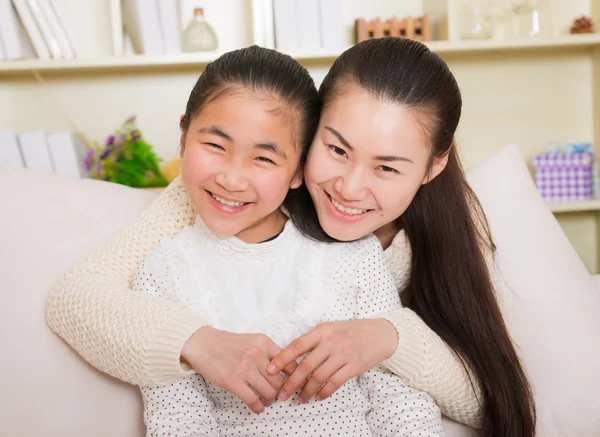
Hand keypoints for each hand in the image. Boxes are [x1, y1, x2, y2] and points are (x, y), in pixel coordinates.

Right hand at [181, 326, 296, 413]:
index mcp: (264, 342)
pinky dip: (258, 408)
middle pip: (280, 380)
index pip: (289, 363)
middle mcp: (257, 354)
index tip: (293, 384)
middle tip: (278, 395)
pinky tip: (258, 407)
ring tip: (267, 400)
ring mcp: (245, 368)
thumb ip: (268, 352)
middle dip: (281, 391)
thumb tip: (285, 370)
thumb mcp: (252, 341)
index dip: (294, 377)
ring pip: (270, 392)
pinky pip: (253, 400)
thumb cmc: (228, 344)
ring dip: (270, 400)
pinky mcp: (233, 381)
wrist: (203, 344)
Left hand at [267, 319, 397, 402]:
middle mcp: (331, 341)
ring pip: (319, 377)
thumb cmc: (351, 332)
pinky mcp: (354, 366)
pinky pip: (335, 383)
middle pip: (306, 365)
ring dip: (307, 391)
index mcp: (322, 331)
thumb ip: (314, 341)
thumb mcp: (330, 329)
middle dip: (291, 382)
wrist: (380, 334)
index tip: (269, 370)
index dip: (282, 359)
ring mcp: (343, 354)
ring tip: (300, 399)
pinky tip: (318, 397)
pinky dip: (324, 392)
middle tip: (282, 394)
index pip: (297, 345)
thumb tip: (292, 358)